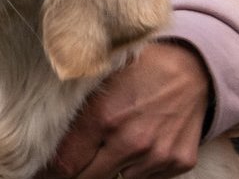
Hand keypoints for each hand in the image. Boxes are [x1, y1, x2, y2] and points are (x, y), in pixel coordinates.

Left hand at [42, 40, 211, 178]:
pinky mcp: (179, 162)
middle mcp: (130, 142)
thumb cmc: (137, 70)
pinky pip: (148, 178)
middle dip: (82, 171)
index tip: (50, 170)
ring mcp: (157, 155)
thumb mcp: (97, 82)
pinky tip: (142, 144)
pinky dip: (140, 167)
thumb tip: (47, 139)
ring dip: (113, 168)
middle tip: (78, 161)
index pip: (67, 164)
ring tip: (116, 143)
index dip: (55, 170)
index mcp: (103, 119)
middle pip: (91, 178)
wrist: (190, 69)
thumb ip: (74, 112)